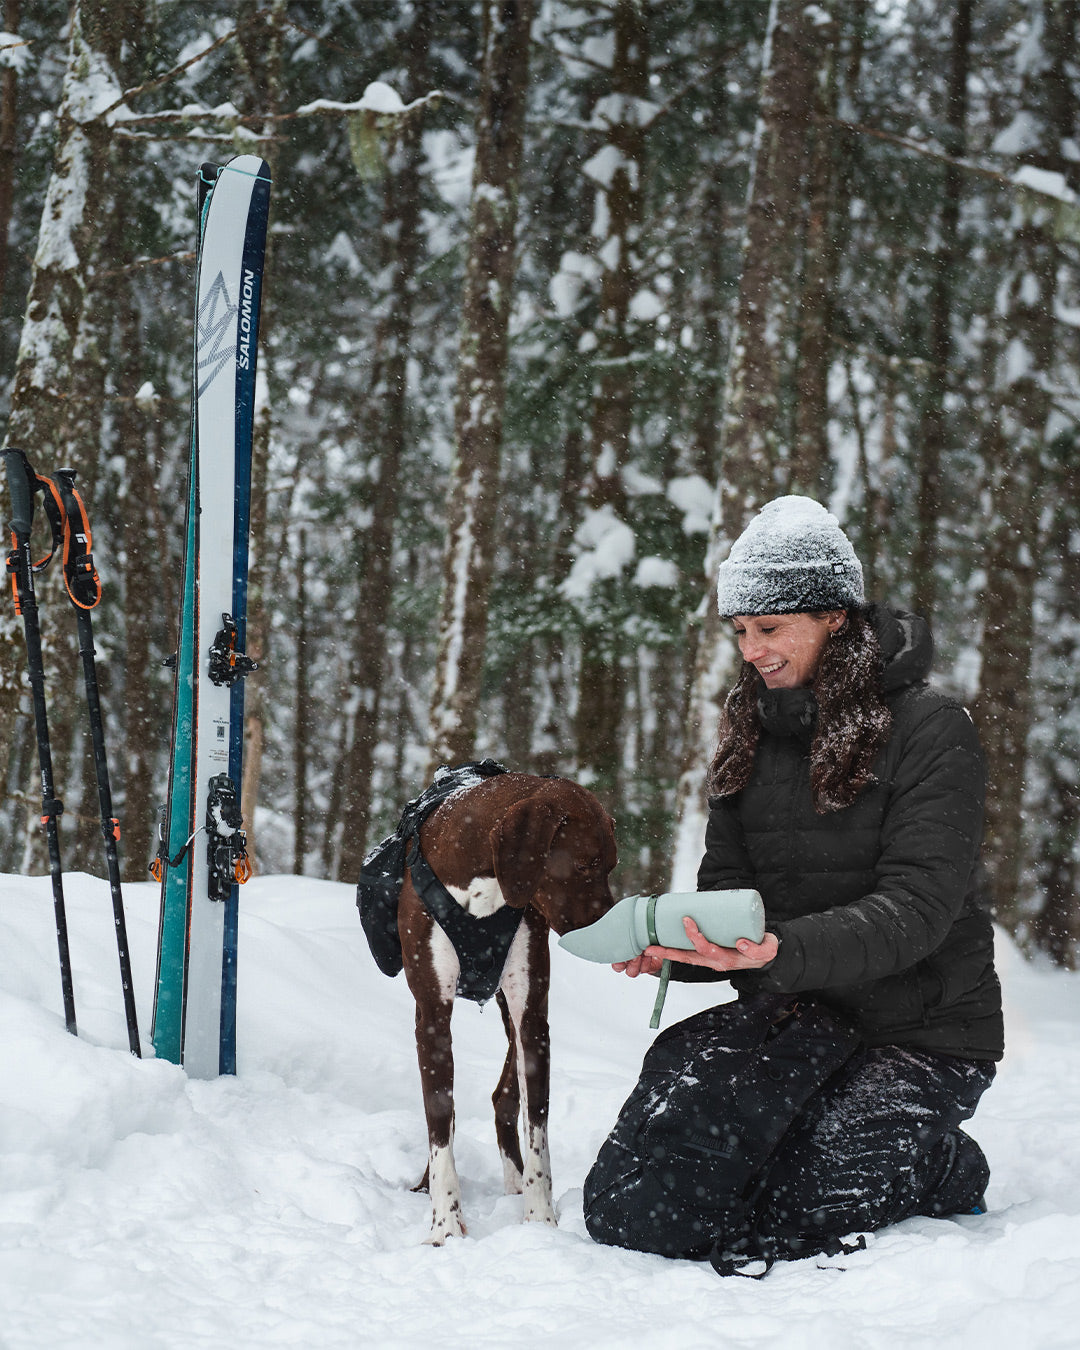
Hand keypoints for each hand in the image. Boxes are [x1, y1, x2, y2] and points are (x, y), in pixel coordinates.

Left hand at [612, 917, 777, 976]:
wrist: (766, 954)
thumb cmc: (765, 949)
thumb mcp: (766, 950)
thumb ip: (757, 949)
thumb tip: (741, 943)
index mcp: (725, 959)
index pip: (705, 948)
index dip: (695, 936)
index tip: (687, 920)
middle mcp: (714, 961)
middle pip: (687, 958)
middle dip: (668, 953)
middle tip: (649, 948)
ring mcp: (710, 958)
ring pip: (685, 957)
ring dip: (668, 953)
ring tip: (649, 947)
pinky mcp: (710, 952)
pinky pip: (690, 952)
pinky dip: (676, 949)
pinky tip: (665, 942)